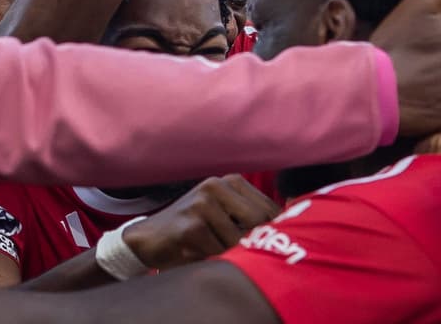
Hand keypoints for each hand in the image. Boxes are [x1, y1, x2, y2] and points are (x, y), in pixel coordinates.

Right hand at [121, 176, 279, 270]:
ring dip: (227, 253)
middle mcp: (217, 186)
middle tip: (240, 252)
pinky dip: (211, 259)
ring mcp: (202, 203)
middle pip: (258, 222)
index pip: (270, 208)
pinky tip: (196, 251)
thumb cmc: (193, 228)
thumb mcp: (224, 214)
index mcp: (231, 181)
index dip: (273, 230)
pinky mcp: (190, 225)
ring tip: (210, 248)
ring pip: (237, 241)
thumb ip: (251, 216)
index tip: (266, 244)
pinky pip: (217, 252)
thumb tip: (292, 223)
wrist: (148, 238)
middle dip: (251, 243)